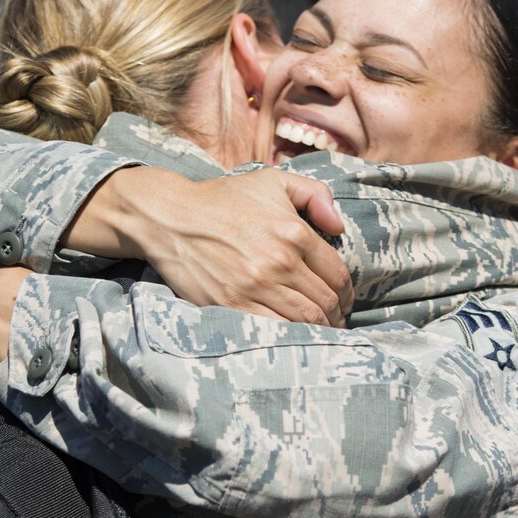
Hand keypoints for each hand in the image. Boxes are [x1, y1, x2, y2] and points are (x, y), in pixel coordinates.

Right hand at [65, 166, 353, 325]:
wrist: (171, 218)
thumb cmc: (223, 199)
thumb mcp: (273, 180)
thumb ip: (315, 194)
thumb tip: (339, 226)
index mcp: (294, 232)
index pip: (337, 273)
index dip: (347, 292)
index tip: (343, 300)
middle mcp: (279, 261)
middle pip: (324, 301)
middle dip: (336, 314)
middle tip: (335, 320)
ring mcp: (255, 286)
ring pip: (305, 320)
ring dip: (319, 329)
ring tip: (320, 331)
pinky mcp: (232, 305)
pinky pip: (274, 329)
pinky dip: (291, 336)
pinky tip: (294, 336)